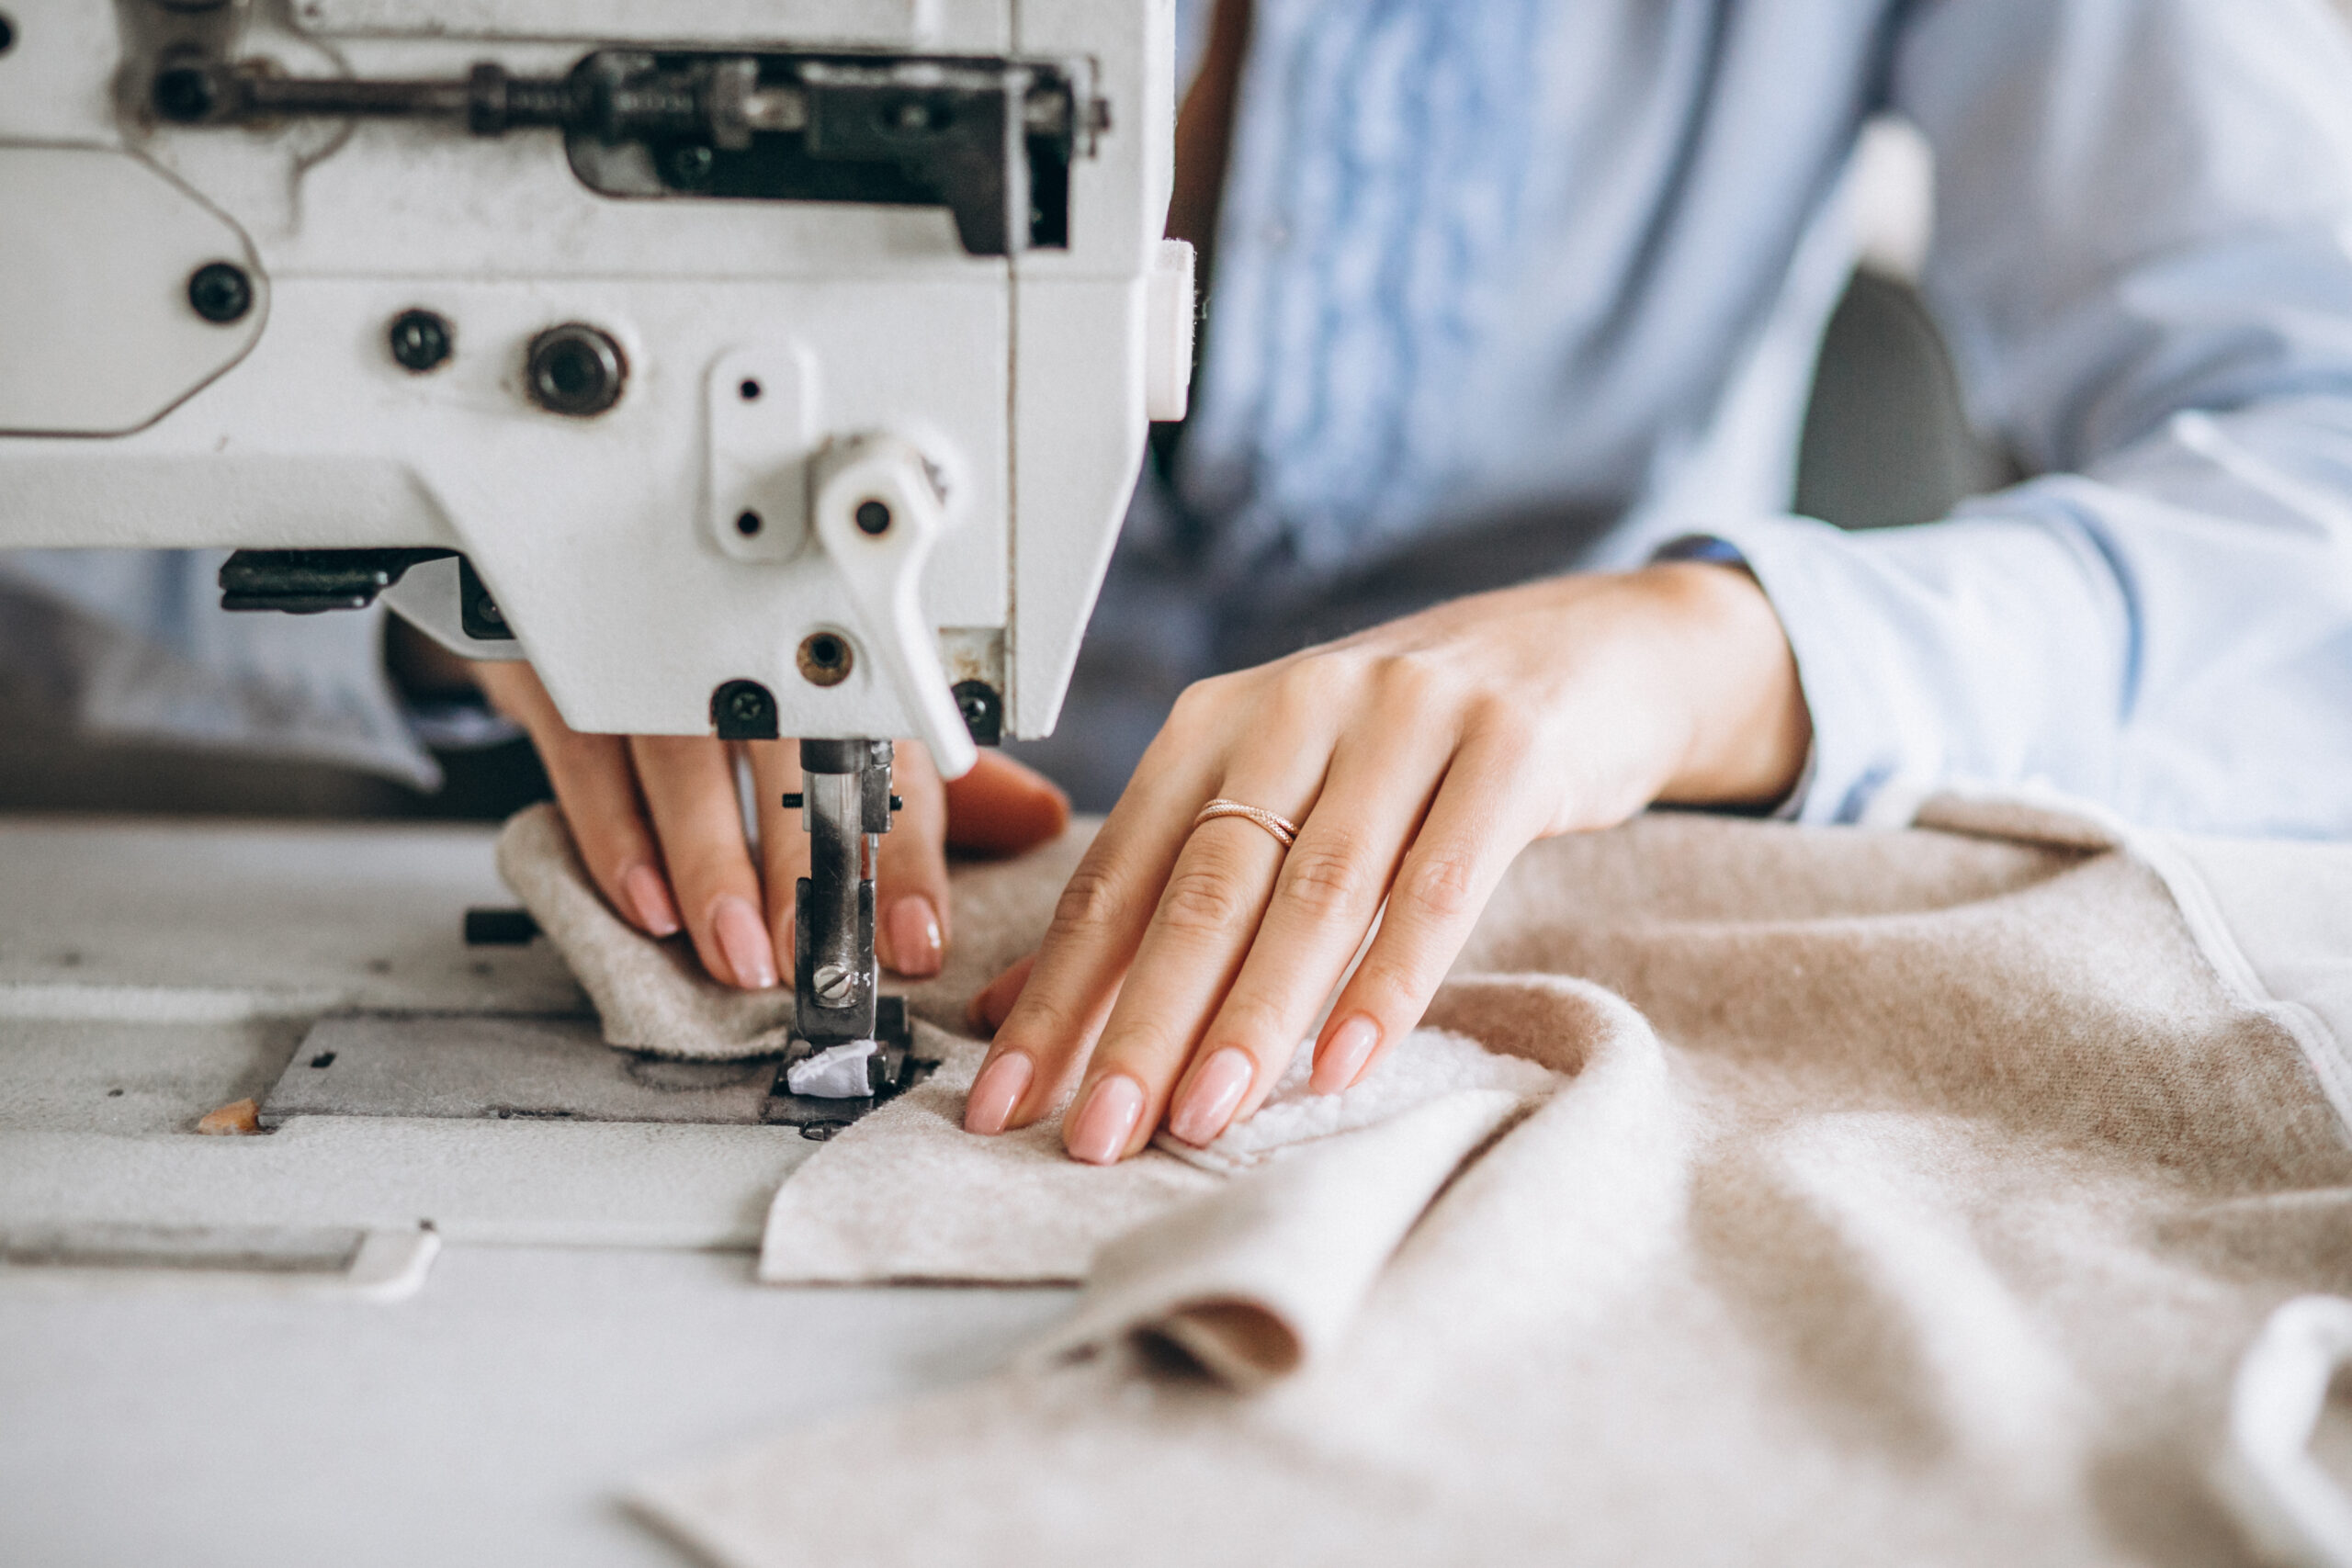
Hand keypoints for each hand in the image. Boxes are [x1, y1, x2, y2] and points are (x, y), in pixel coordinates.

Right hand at [475, 663, 1069, 988]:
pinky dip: (615, 835)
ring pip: (685, 753)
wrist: (593, 552)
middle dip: (806, 867)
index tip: (917, 938)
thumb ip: (939, 777)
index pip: (888, 758)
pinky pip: (587, 751)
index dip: (905, 855)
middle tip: (814, 958)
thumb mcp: (842, 705)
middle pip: (789, 754)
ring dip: (710, 863)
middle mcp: (749, 648)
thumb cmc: (741, 653)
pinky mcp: (563, 662)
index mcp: (834, 662)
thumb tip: (1042, 821)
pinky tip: (645, 905)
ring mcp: (651, 651)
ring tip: (735, 952)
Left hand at [959, 563, 1809, 1159]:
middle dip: (1140, 1023)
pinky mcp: (1508, 747)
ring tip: (1205, 1116)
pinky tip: (1346, 1061)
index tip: (1007, 1100)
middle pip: (1203, 888)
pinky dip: (1388, 981)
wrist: (1588, 653)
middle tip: (1100, 1132)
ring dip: (1254, 1017)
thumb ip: (1167, 896)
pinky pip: (1439, 883)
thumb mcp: (1280, 797)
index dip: (1055, 993)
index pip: (1117, 875)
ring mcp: (1406, 717)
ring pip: (1314, 891)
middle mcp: (1298, 706)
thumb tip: (1021, 1010)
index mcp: (1217, 722)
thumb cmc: (1410, 746)